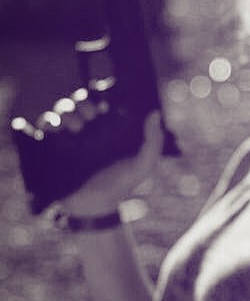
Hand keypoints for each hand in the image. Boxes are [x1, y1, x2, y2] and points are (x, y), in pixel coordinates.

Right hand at [37, 89, 163, 215]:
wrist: (94, 207)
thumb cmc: (121, 184)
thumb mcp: (142, 165)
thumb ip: (153, 141)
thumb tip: (155, 113)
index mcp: (110, 126)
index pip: (103, 100)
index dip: (103, 93)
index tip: (107, 102)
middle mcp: (89, 127)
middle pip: (81, 101)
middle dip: (84, 103)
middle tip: (91, 114)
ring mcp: (69, 134)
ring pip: (62, 109)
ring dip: (67, 111)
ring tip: (76, 126)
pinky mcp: (50, 145)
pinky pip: (44, 124)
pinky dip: (48, 120)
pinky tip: (58, 128)